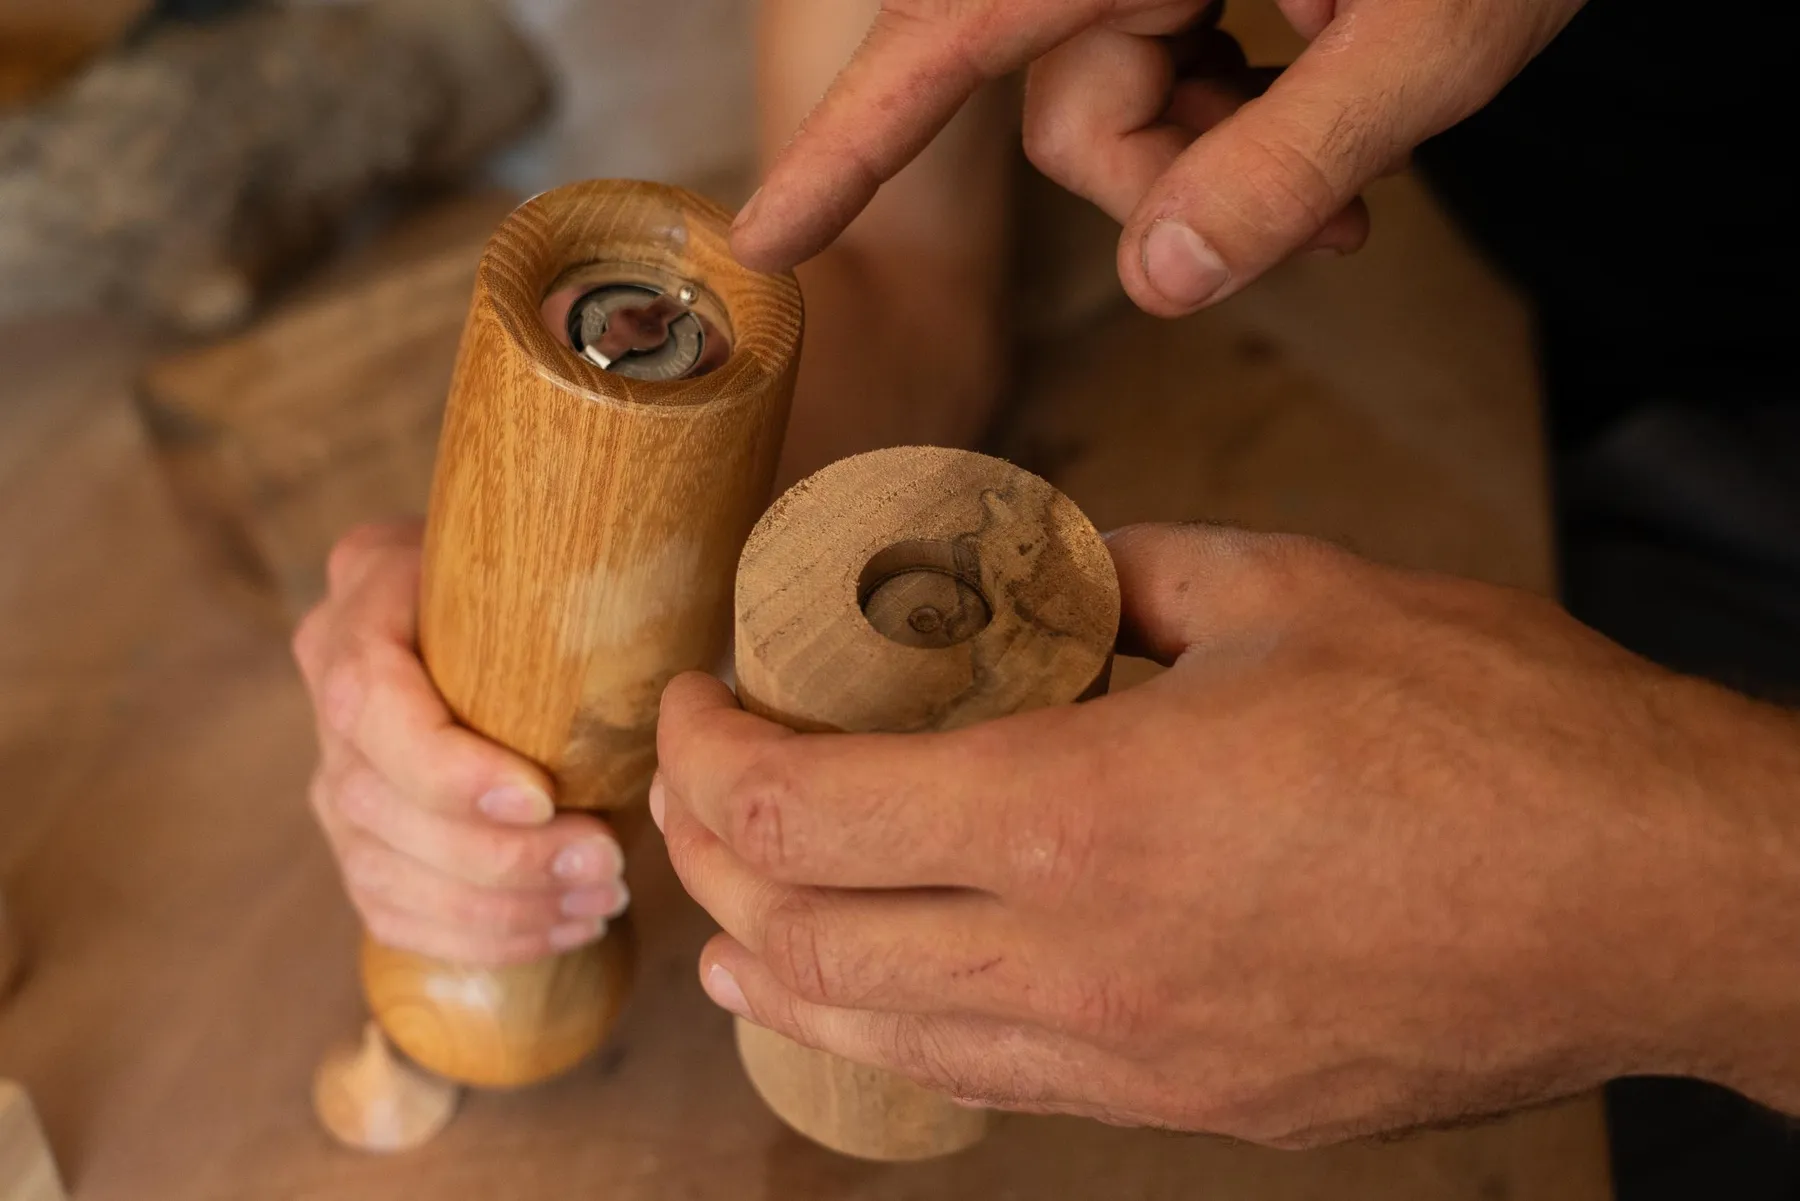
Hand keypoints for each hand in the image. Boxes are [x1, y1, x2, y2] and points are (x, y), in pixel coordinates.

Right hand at [292, 522, 628, 965]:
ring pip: (384, 871)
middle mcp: (331, 679)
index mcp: (368, 590)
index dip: (447, 767)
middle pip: (378, 801)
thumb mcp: (580, 561)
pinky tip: (565, 929)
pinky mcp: (359, 836)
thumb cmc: (576, 576)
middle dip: (500, 857)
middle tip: (608, 864)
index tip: (543, 799)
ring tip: (603, 900)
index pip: (369, 700)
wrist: (535, 598)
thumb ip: (601, 594)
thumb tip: (690, 690)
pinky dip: (483, 937)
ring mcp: (335, 766)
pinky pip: (395, 912)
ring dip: (502, 908)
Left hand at [654, 523, 1799, 1143]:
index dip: (704, 756)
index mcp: (1083, 816)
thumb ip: (1123, 579)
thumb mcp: (1286, 592)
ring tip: (745, 913)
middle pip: (802, 944)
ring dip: (783, 968)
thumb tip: (1036, 575)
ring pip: (878, 1043)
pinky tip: (901, 984)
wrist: (1653, 898)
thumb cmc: (1489, 729)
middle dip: (712, 863)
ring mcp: (1135, 1065)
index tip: (690, 703)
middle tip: (699, 792)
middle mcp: (1079, 966)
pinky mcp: (1197, 1109)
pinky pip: (996, 1080)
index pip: (798, 814)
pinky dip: (900, 1029)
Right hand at [731, 0, 1584, 315]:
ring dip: (1223, 152)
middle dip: (1173, 185)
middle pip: (1059, 101)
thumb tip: (1161, 288)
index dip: (846, 151)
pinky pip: (1165, 47)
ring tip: (1358, 179)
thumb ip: (1291, 165)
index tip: (766, 238)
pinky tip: (1327, 92)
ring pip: (1117, 91)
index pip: (944, 45)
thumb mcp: (1431, 37)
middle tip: (1328, 227)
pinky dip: (1234, 99)